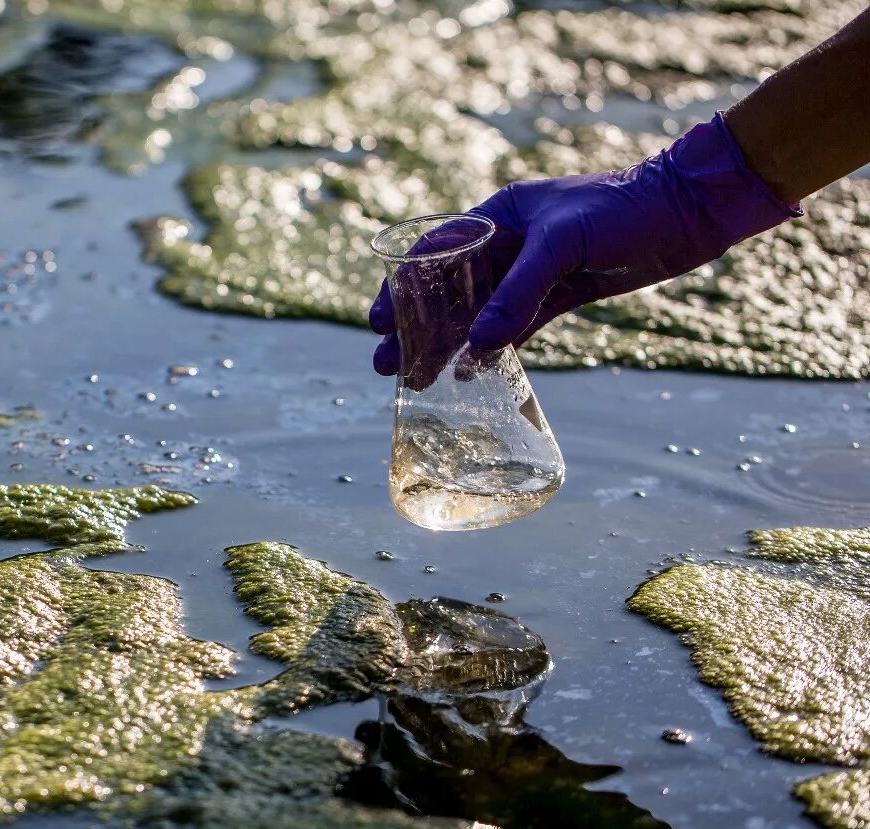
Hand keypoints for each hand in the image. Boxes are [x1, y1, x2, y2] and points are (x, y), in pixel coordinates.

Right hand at [370, 114, 798, 380]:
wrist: (691, 210)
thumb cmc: (627, 209)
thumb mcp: (564, 244)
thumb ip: (519, 292)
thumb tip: (479, 344)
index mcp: (498, 213)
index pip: (434, 252)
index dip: (402, 288)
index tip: (378, 321)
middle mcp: (509, 241)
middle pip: (449, 289)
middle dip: (417, 327)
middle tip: (387, 364)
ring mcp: (534, 270)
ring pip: (478, 312)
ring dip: (448, 344)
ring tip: (417, 378)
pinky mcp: (561, 294)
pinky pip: (515, 326)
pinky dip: (492, 349)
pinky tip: (469, 373)